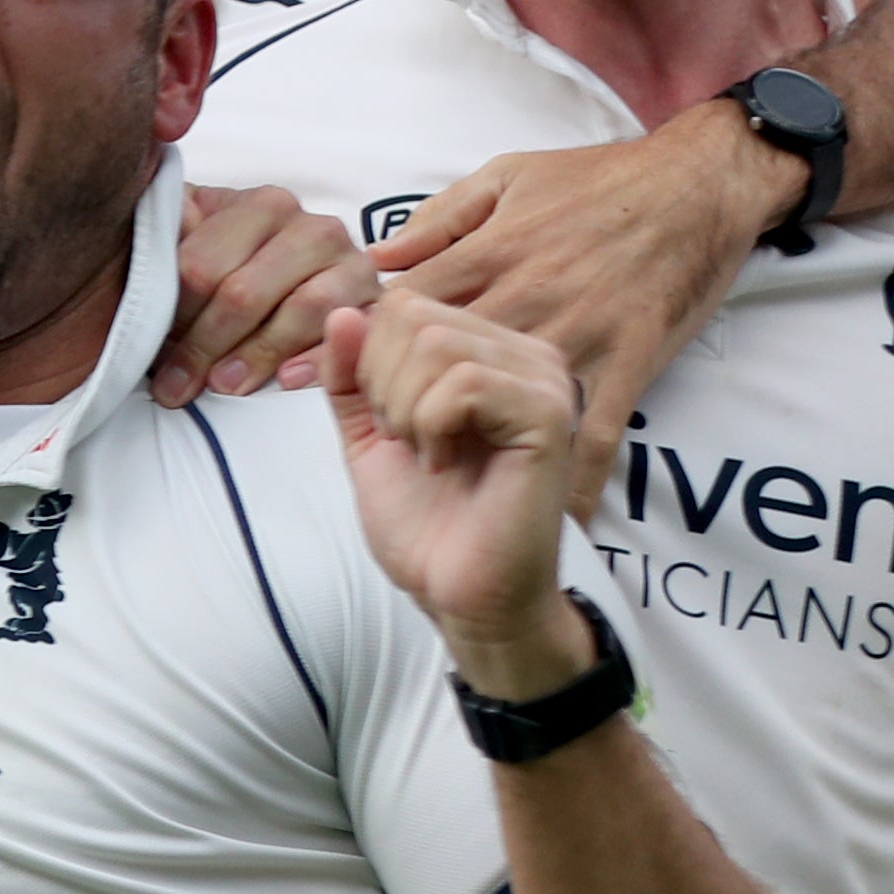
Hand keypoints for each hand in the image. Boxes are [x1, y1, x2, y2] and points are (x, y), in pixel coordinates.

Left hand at [145, 181, 378, 405]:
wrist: (310, 278)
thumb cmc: (236, 265)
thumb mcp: (196, 240)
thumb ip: (167, 236)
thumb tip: (140, 250)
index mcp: (259, 205)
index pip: (201, 266)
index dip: (170, 313)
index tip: (146, 352)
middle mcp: (310, 225)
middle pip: (245, 292)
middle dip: (202, 344)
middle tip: (175, 386)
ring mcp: (350, 261)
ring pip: (299, 311)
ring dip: (254, 355)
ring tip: (221, 387)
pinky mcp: (378, 300)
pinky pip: (347, 332)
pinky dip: (316, 358)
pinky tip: (285, 380)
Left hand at [327, 294, 593, 691]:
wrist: (458, 590)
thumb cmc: (424, 519)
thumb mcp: (368, 431)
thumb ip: (352, 373)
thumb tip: (345, 309)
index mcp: (488, 351)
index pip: (402, 304)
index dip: (369, 362)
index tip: (389, 422)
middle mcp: (526, 355)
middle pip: (414, 315)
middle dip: (383, 384)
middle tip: (408, 441)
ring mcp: (543, 381)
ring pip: (435, 343)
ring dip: (405, 409)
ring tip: (428, 454)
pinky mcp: (548, 415)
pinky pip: (463, 383)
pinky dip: (431, 426)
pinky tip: (446, 463)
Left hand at [371, 118, 787, 514]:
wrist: (700, 186)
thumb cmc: (599, 180)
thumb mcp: (506, 177)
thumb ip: (440, 219)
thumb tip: (382, 259)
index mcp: (489, 254)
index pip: (400, 307)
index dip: (365, 344)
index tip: (343, 369)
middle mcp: (525, 300)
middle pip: (426, 354)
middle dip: (393, 391)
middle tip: (390, 416)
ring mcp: (575, 338)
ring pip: (482, 395)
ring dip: (448, 429)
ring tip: (436, 447)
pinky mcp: (628, 366)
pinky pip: (598, 433)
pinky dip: (577, 476)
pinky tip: (559, 512)